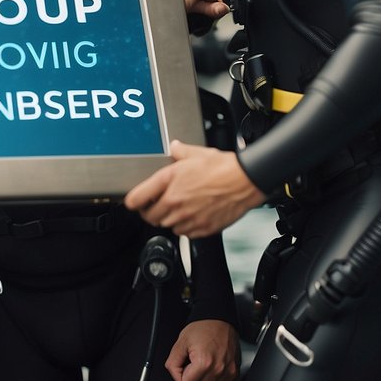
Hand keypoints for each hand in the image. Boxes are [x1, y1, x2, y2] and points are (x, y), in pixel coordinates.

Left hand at [123, 141, 264, 236]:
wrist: (246, 181)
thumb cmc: (224, 168)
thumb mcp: (197, 153)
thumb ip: (180, 151)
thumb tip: (174, 147)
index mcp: (169, 181)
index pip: (137, 198)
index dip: (133, 201)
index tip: (135, 202)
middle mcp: (175, 202)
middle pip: (150, 217)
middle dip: (151, 212)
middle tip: (157, 206)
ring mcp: (188, 217)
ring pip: (168, 226)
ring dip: (169, 220)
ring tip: (178, 209)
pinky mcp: (202, 228)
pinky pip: (186, 233)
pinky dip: (186, 227)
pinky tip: (192, 216)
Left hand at [165, 319, 239, 380]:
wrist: (220, 319)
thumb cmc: (203, 327)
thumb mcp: (181, 342)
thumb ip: (173, 361)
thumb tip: (173, 372)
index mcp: (204, 362)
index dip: (179, 375)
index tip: (182, 365)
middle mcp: (218, 369)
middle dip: (192, 377)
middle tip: (193, 361)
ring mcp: (229, 372)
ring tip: (203, 364)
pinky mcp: (235, 373)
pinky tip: (212, 369)